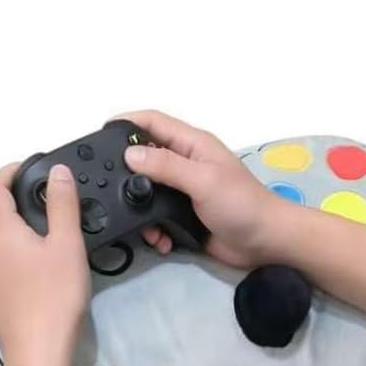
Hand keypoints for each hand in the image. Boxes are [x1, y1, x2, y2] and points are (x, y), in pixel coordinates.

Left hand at [0, 161, 90, 365]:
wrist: (37, 356)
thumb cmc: (54, 297)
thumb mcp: (68, 245)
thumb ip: (62, 205)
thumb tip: (56, 171)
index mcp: (2, 234)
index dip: (8, 171)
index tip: (29, 167)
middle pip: (3, 223)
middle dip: (28, 215)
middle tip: (61, 219)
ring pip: (6, 251)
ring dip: (28, 245)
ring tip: (60, 254)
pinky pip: (8, 276)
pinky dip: (24, 270)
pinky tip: (47, 284)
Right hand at [113, 109, 297, 268]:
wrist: (265, 243)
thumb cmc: (241, 204)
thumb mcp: (202, 180)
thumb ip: (166, 166)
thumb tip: (129, 154)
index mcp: (192, 145)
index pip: (153, 123)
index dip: (127, 122)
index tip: (100, 133)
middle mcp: (185, 165)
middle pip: (144, 159)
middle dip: (125, 174)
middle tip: (106, 188)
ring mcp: (183, 192)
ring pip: (146, 194)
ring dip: (139, 210)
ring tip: (143, 226)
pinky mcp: (182, 217)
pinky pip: (156, 219)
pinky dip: (153, 230)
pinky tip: (160, 240)